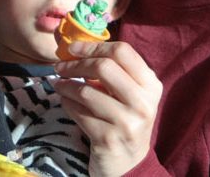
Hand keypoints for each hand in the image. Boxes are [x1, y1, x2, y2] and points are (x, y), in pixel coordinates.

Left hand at [54, 40, 161, 176]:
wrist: (128, 163)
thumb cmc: (124, 117)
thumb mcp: (129, 92)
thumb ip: (112, 69)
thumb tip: (74, 45)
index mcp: (151, 85)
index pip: (122, 51)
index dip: (94, 46)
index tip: (73, 48)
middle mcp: (143, 103)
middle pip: (103, 67)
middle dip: (76, 64)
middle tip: (60, 66)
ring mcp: (127, 123)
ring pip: (86, 91)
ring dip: (66, 85)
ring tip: (58, 84)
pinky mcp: (108, 139)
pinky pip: (78, 112)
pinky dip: (66, 103)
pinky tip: (65, 101)